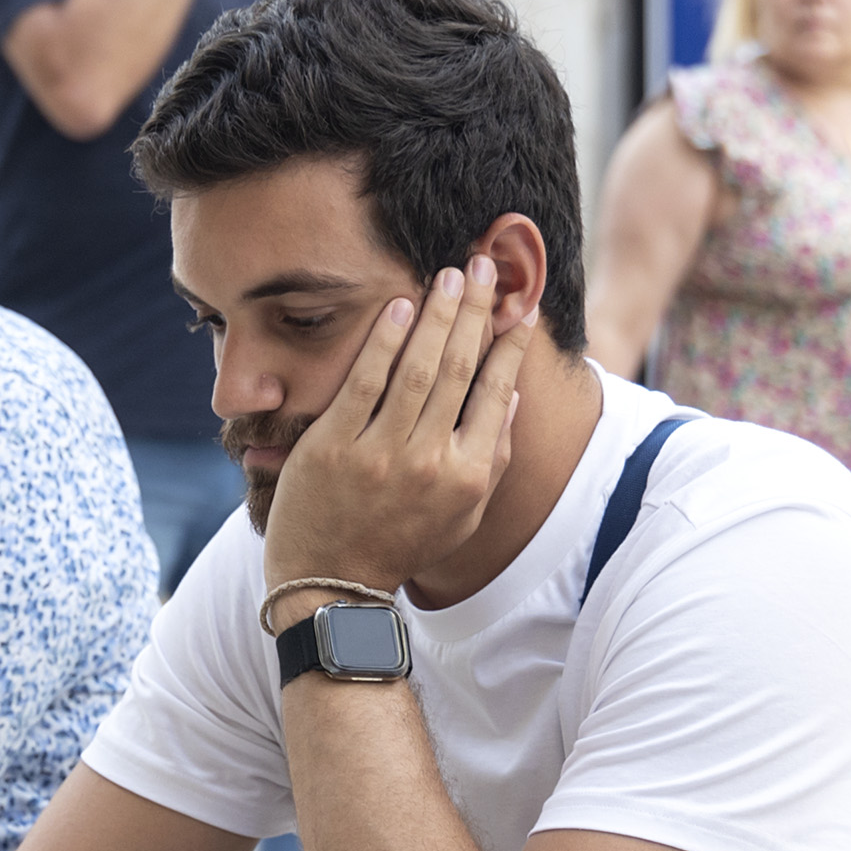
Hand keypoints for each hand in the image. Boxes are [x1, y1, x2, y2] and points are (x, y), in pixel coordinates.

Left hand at [261, 257, 533, 599]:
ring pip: (416, 369)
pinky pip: (364, 384)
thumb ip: (490, 458)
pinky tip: (400, 308)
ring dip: (437, 316)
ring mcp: (379, 454)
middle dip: (476, 312)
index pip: (495, 394)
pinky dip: (384, 343)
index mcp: (466, 477)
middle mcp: (429, 463)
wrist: (330, 582)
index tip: (520, 310)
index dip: (510, 346)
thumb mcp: (462, 514)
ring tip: (449, 276)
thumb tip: (511, 397)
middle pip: (459, 370)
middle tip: (483, 268)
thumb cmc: (400, 543)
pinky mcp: (333, 447)